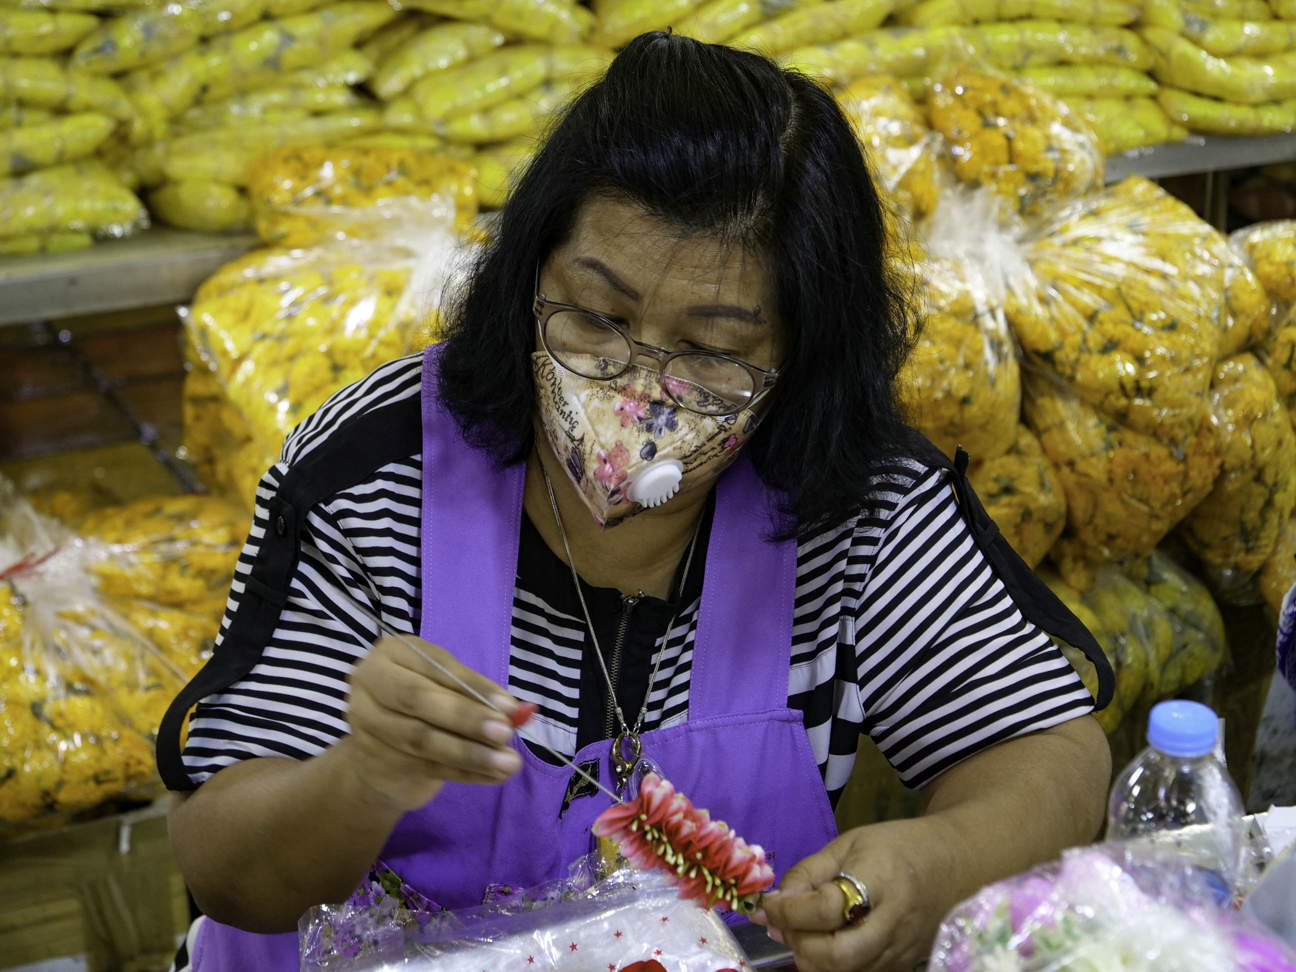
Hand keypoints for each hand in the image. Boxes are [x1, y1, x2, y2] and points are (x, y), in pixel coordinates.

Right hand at [343, 634, 525, 811]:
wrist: (380, 752)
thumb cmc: (422, 707)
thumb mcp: (446, 688)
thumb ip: (477, 694)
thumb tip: (521, 711)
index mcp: (391, 653)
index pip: (435, 668)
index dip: (473, 687)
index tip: (510, 707)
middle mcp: (368, 684)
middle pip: (418, 700)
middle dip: (467, 718)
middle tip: (505, 733)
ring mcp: (365, 725)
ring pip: (422, 740)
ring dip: (470, 753)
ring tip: (507, 762)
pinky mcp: (372, 762)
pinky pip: (425, 768)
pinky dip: (465, 773)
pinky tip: (493, 776)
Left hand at [751, 819, 959, 971]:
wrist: (955, 865)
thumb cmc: (898, 847)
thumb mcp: (849, 844)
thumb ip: (808, 873)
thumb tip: (773, 906)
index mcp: (879, 879)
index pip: (826, 908)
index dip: (789, 911)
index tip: (768, 905)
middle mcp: (893, 922)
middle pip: (837, 956)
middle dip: (800, 944)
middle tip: (784, 925)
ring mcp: (901, 951)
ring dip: (812, 958)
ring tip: (803, 932)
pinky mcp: (904, 966)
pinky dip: (833, 966)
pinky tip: (825, 942)